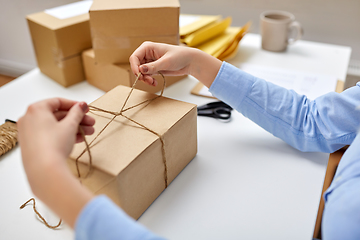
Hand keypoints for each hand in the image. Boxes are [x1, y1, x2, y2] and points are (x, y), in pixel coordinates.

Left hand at [18, 98, 94, 226]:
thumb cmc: (54, 144)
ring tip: (88, 133)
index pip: (57, 102)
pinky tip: (78, 139)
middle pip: (57, 115)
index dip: (74, 105)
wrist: (45, 170)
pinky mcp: (32, 146)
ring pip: (54, 126)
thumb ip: (76, 113)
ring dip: (73, 128)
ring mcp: (29, 133)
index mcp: (36, 109)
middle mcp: (29, 119)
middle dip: (76, 119)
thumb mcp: (70, 125)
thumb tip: (81, 105)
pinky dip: (63, 135)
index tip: (85, 109)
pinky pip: (49, 135)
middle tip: (91, 122)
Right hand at [130, 42, 221, 87]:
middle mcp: (147, 54)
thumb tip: (140, 69)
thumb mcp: (166, 62)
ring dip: (145, 79)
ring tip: (153, 83)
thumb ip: (153, 66)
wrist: (190, 62)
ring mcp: (150, 61)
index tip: (139, 76)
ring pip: (141, 72)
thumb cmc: (180, 56)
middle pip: (136, 66)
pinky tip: (155, 83)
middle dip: (141, 75)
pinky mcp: (154, 68)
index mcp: (147, 47)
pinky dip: (149, 80)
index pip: (134, 57)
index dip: (134, 67)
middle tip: (149, 81)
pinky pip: (147, 75)